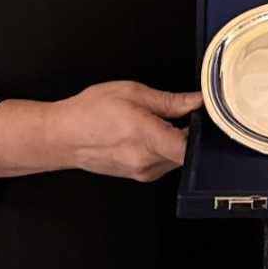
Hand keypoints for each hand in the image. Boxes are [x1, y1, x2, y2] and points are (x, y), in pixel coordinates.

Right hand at [44, 80, 200, 181]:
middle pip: (187, 151)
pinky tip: (149, 133)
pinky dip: (164, 147)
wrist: (62, 136)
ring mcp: (143, 172)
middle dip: (190, 131)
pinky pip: (164, 162)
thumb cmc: (90, 112)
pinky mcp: (140, 176)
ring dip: (176, 139)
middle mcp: (147, 162)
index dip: (203, 133)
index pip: (189, 149)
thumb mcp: (132, 93)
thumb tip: (196, 101)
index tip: (205, 118)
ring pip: (177, 157)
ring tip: (155, 121)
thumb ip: (169, 101)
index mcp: (147, 138)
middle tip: (179, 111)